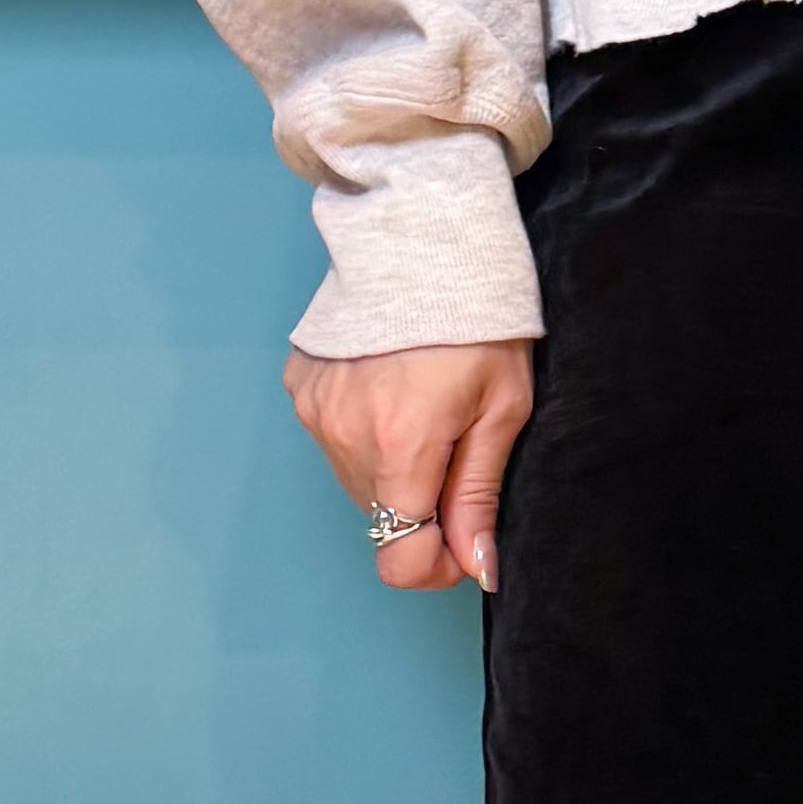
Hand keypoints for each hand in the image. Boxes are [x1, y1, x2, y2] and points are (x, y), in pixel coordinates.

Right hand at [285, 339, 533, 593]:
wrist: (424, 237)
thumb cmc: (478, 319)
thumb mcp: (503, 409)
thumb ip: (479, 495)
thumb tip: (477, 566)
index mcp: (401, 448)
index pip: (400, 560)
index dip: (438, 567)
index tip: (464, 544)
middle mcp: (346, 436)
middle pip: (383, 520)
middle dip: (423, 507)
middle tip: (457, 450)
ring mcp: (315, 411)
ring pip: (358, 483)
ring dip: (392, 470)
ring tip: (424, 409)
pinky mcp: (299, 387)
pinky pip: (333, 439)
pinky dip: (363, 432)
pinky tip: (390, 388)